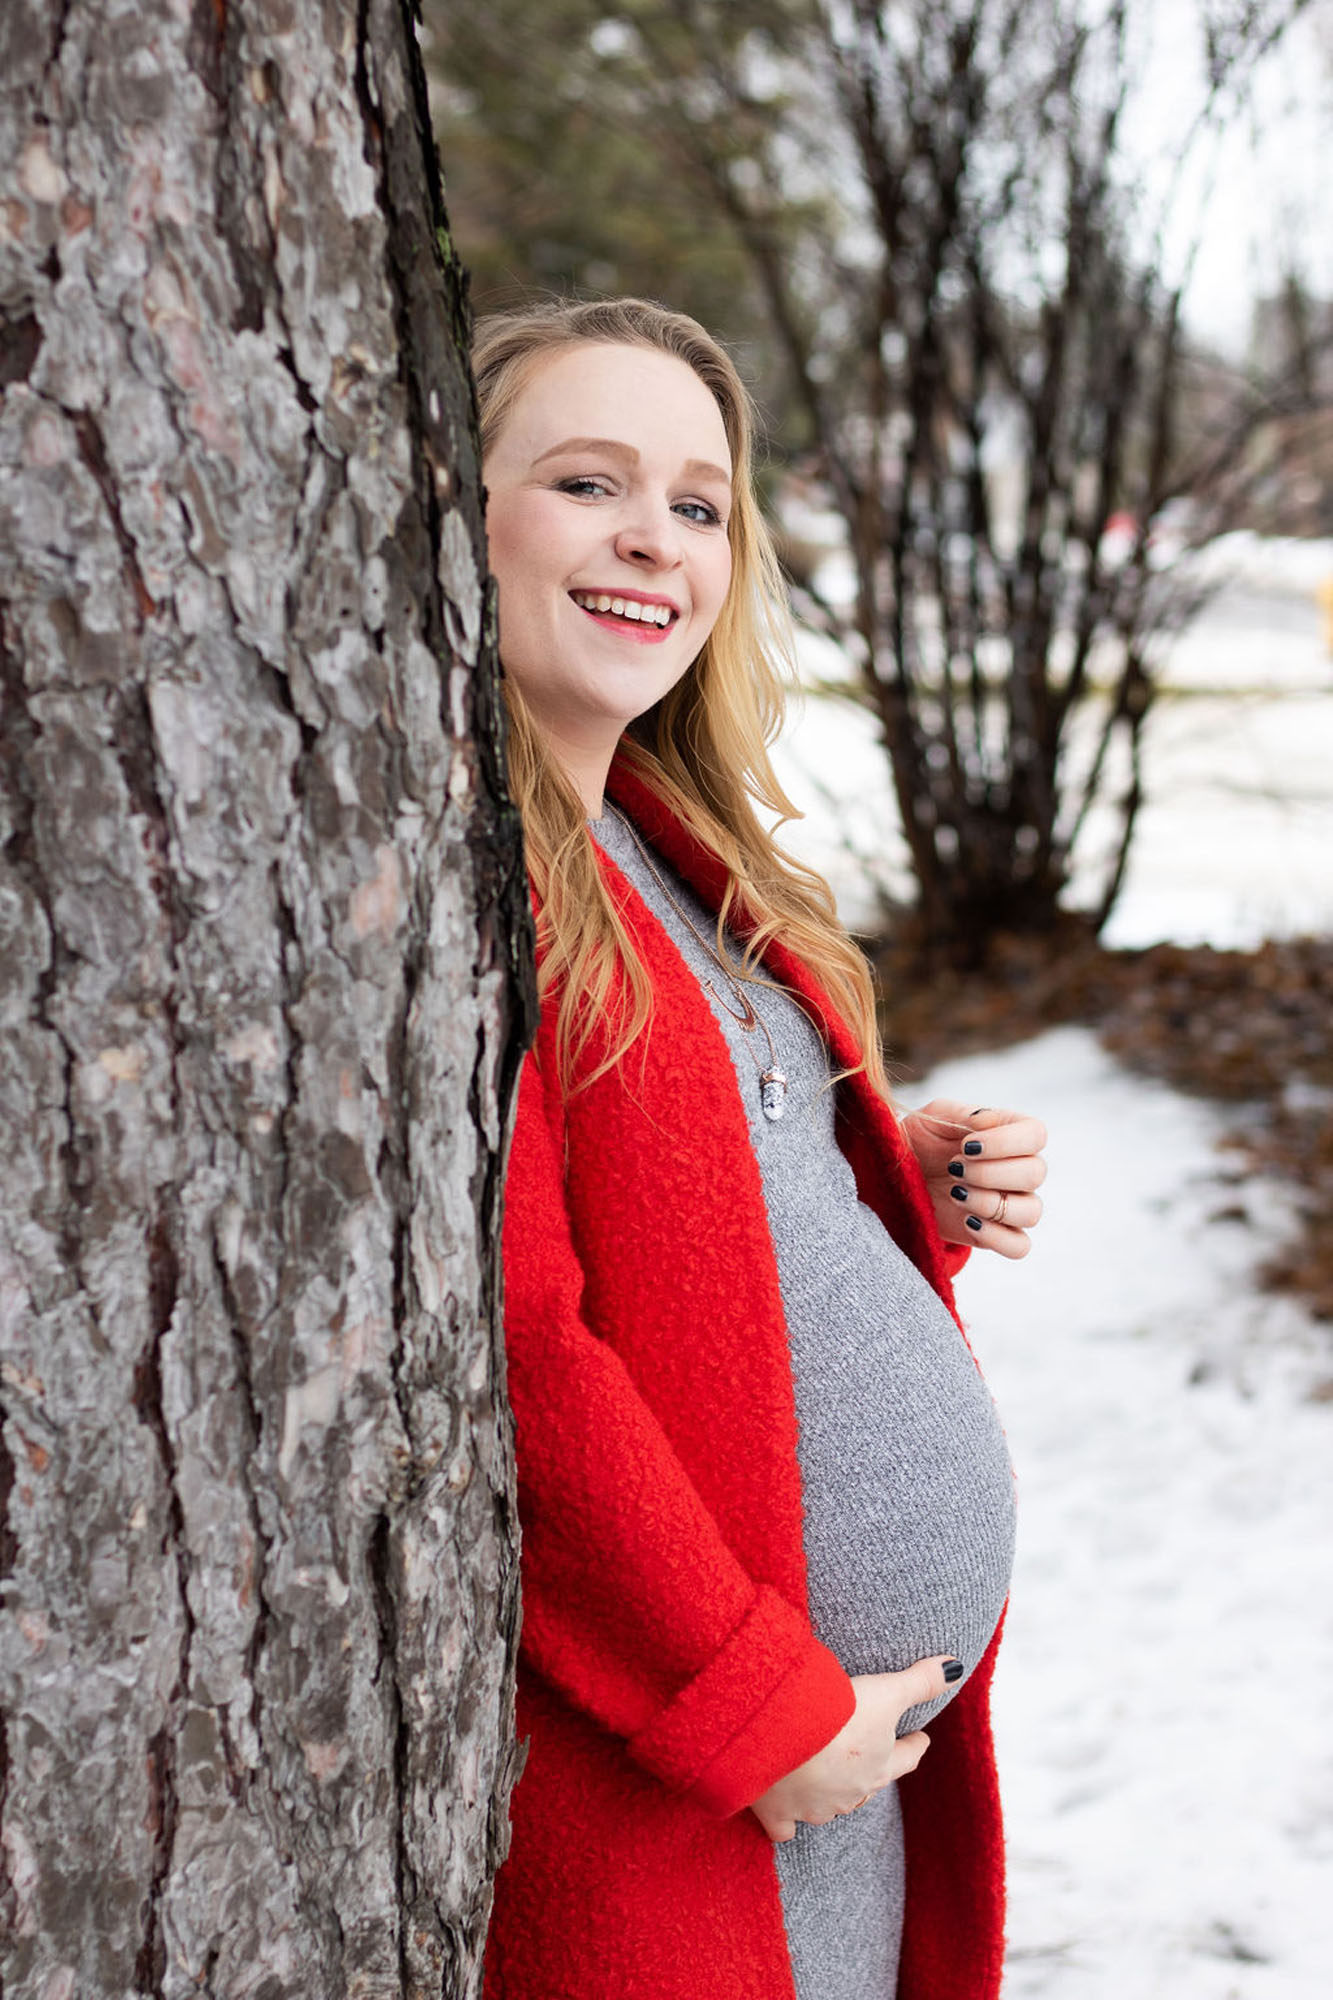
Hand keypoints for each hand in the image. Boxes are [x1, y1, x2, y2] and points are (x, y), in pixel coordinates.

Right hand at [749, 1654, 958, 1841]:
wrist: (780, 1735)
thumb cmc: (837, 1713)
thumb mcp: (885, 1691)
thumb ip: (921, 1681)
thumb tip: (955, 1666)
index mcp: (879, 1766)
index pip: (907, 1758)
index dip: (914, 1746)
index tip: (921, 1737)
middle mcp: (852, 1793)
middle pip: (871, 1783)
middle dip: (874, 1768)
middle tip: (873, 1752)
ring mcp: (815, 1806)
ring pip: (833, 1805)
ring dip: (835, 1791)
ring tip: (831, 1775)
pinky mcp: (779, 1812)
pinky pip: (785, 1828)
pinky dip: (786, 1823)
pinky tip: (787, 1819)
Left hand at [901, 1099, 1047, 1259]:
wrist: (897, 1177)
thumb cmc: (919, 1142)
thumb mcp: (933, 1117)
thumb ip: (963, 1113)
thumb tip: (988, 1121)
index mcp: (1009, 1134)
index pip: (1036, 1134)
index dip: (1005, 1142)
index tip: (966, 1146)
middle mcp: (1018, 1169)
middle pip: (1036, 1173)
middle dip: (988, 1173)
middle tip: (953, 1169)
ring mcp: (1010, 1204)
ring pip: (1031, 1211)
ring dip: (989, 1203)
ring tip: (956, 1194)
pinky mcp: (996, 1234)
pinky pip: (1019, 1246)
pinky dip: (995, 1236)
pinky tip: (967, 1220)